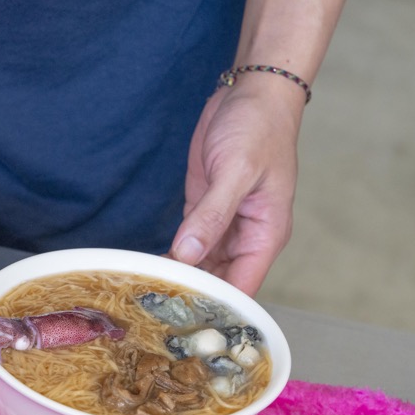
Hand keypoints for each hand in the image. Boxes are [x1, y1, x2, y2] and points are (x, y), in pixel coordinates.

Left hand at [170, 75, 304, 295]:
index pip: (244, 286)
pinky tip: (150, 269)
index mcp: (266, 234)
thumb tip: (188, 254)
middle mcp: (246, 237)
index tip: (187, 322)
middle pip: (221, 282)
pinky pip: (188, 245)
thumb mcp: (236, 172)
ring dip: (180, 279)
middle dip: (194, 297)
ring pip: (202, 267)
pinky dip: (172, 257)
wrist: (250, 92)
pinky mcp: (203, 212)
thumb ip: (212, 215)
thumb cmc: (259, 128)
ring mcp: (224, 225)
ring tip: (148, 299)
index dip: (219, 306)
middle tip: (157, 315)